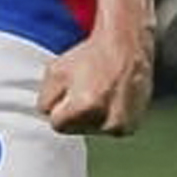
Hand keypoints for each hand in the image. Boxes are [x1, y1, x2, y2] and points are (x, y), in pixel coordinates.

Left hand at [39, 20, 155, 137]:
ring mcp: (121, 125)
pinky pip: (108, 129)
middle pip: (75, 129)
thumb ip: (45, 101)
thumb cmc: (91, 56)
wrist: (125, 46)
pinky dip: (107, 117)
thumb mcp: (54, 72)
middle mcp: (107, 121)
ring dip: (91, 116)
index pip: (57, 124)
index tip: (69, 93)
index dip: (59, 107)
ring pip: (92, 130)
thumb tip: (49, 116)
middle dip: (75, 113)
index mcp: (85, 108)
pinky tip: (110, 98)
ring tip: (99, 92)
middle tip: (86, 90)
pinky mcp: (131, 126)